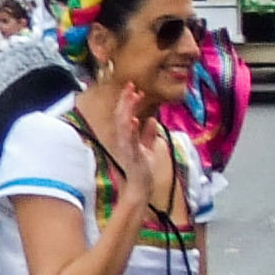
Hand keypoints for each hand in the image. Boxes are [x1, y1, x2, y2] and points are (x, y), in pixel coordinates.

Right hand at [111, 86, 171, 213]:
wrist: (141, 188)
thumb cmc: (142, 171)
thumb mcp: (148, 148)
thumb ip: (149, 135)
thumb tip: (152, 120)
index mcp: (128, 137)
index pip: (126, 115)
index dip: (129, 101)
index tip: (134, 88)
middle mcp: (124, 139)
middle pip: (122, 115)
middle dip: (126, 100)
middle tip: (130, 85)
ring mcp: (126, 146)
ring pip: (123, 124)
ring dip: (127, 110)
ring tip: (132, 96)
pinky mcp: (130, 154)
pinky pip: (128, 139)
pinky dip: (129, 130)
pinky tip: (132, 120)